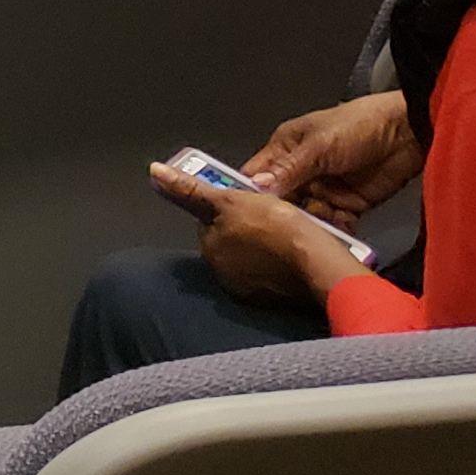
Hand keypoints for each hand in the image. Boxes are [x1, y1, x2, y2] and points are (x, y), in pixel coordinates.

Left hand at [191, 182, 364, 307]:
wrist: (320, 264)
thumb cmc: (278, 227)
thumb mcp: (231, 198)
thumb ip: (191, 189)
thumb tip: (156, 173)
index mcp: (210, 250)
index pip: (210, 223)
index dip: (228, 209)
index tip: (246, 203)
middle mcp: (224, 275)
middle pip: (229, 242)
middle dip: (245, 229)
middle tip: (269, 218)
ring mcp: (251, 290)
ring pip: (251, 259)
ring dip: (262, 247)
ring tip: (284, 235)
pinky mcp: (277, 301)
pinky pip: (273, 277)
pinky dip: (279, 265)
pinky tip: (293, 254)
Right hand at [245, 93, 422, 226]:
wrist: (407, 134)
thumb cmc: (356, 126)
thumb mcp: (318, 146)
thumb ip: (289, 169)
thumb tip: (257, 187)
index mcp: (286, 149)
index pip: (258, 175)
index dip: (250, 194)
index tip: (244, 216)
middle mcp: (302, 172)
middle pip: (283, 201)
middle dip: (284, 217)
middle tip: (284, 232)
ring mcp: (326, 189)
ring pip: (309, 216)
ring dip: (312, 226)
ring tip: (315, 234)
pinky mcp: (350, 204)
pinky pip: (336, 224)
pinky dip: (337, 232)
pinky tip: (338, 235)